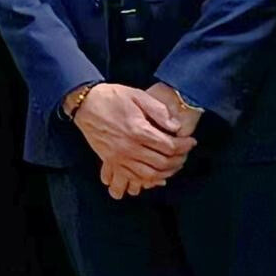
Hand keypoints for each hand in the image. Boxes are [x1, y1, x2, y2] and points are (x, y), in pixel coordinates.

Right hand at [71, 85, 192, 198]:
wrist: (84, 104)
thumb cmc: (111, 97)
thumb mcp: (137, 95)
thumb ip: (159, 111)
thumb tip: (176, 127)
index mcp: (138, 130)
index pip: (169, 146)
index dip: (184, 146)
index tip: (191, 142)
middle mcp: (129, 147)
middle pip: (162, 163)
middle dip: (179, 160)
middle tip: (185, 153)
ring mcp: (119, 157)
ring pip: (150, 175)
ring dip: (166, 173)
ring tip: (174, 165)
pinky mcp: (111, 161)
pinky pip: (133, 178)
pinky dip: (147, 181)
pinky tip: (156, 177)